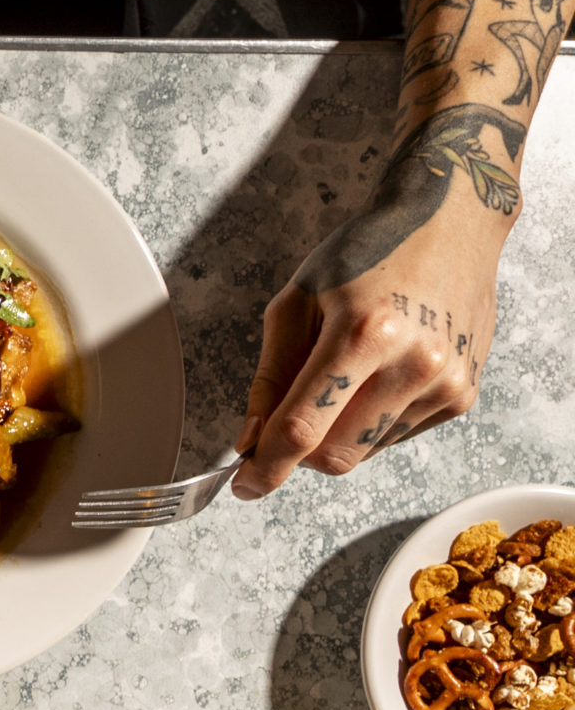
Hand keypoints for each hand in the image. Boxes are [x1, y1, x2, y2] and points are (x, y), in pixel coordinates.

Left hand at [233, 191, 498, 499]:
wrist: (448, 224)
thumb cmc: (366, 254)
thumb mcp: (296, 303)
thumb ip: (270, 377)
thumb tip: (252, 439)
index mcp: (364, 333)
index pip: (303, 430)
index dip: (266, 467)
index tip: (245, 485)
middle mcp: (414, 363)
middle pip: (335, 455)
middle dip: (301, 449)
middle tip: (292, 411)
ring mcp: (446, 382)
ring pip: (365, 451)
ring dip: (339, 431)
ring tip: (348, 372)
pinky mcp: (463, 394)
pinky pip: (396, 436)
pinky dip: (373, 419)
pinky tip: (379, 373)